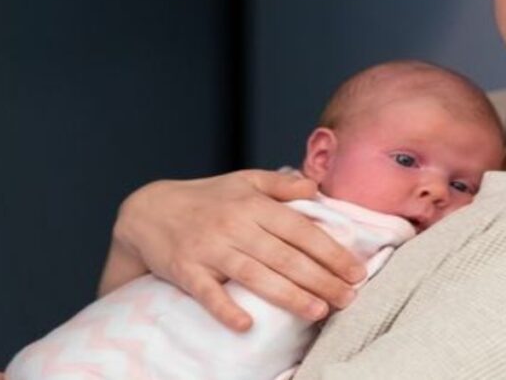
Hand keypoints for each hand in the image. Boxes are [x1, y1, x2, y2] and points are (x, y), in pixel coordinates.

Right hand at [107, 170, 365, 330]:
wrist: (148, 211)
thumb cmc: (206, 198)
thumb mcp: (244, 181)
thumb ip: (281, 185)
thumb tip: (316, 187)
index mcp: (253, 205)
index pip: (301, 229)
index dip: (331, 250)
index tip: (356, 270)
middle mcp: (234, 225)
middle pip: (285, 256)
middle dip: (321, 278)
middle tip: (349, 298)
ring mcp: (210, 249)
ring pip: (255, 275)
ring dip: (289, 295)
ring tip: (319, 311)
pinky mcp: (186, 270)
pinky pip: (208, 293)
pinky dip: (226, 309)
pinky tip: (247, 325)